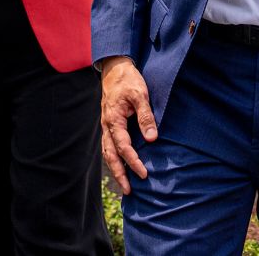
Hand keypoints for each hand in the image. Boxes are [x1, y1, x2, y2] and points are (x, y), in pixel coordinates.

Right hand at [99, 56, 155, 194]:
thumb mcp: (140, 95)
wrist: (115, 68)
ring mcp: (106, 125)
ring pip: (108, 152)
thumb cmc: (128, 80)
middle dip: (119, 174)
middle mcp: (107, 126)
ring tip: (124, 184)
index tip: (144, 173)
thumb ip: (146, 117)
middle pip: (111, 155)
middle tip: (129, 191)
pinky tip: (121, 165)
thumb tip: (152, 139)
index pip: (124, 147)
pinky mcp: (109, 124)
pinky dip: (114, 158)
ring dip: (115, 169)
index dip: (133, 162)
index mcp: (113, 119)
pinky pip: (109, 145)